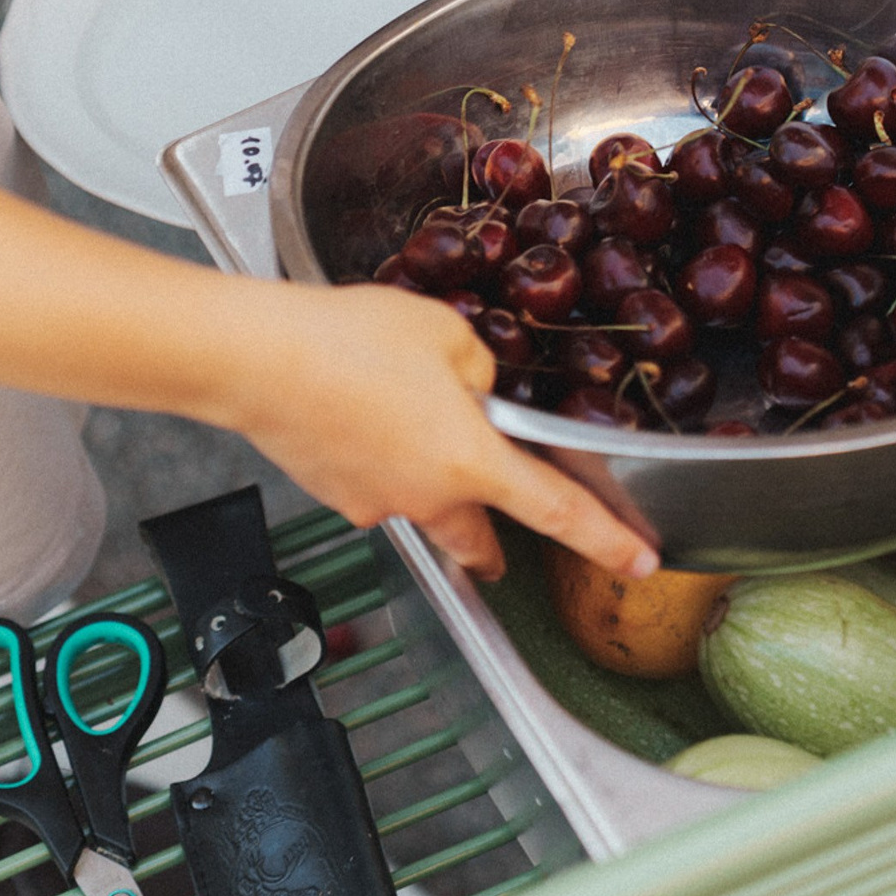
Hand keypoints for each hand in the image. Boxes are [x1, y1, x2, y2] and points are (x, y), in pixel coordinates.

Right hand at [215, 282, 658, 583]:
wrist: (254, 358)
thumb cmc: (350, 340)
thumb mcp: (447, 333)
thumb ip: (482, 369)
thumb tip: (480, 390)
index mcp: (471, 461)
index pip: (559, 511)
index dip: (607, 540)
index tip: (640, 562)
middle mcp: (426, 497)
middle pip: (481, 540)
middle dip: (500, 548)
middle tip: (508, 547)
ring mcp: (374, 502)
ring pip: (423, 507)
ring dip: (433, 485)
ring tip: (414, 429)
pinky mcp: (332, 494)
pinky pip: (375, 485)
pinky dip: (383, 462)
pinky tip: (363, 415)